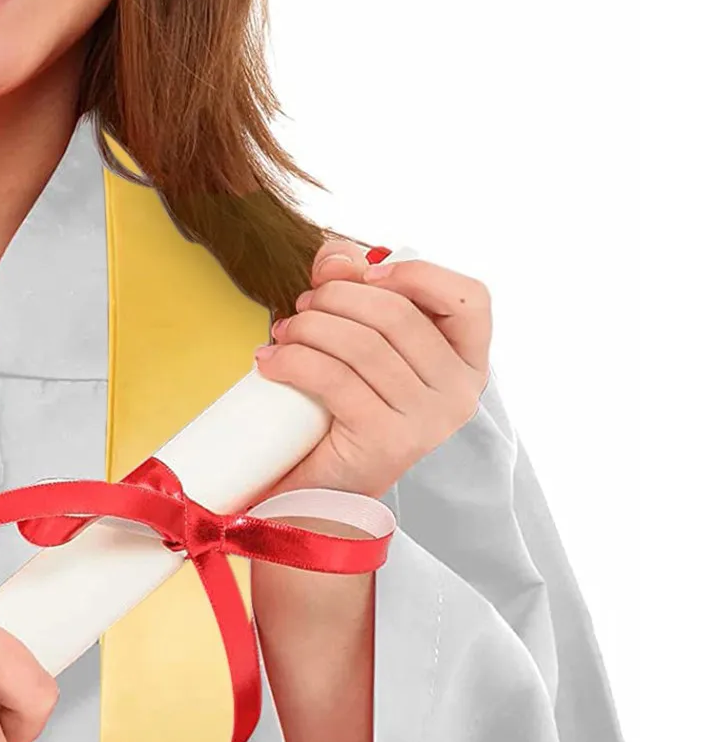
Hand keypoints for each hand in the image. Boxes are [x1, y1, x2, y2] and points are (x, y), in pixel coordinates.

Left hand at [251, 237, 491, 502]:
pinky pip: (335, 380)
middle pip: (398, 314)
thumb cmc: (343, 400)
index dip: (419, 273)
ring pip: (362, 344)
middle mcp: (460, 392)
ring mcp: (429, 420)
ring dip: (308, 327)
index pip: (472, 298)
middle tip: (302, 306)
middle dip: (337, 297)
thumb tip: (336, 255)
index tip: (368, 273)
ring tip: (283, 332)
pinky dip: (293, 360)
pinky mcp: (389, 441)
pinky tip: (270, 360)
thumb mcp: (355, 333)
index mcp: (466, 360)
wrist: (324, 486)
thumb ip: (353, 282)